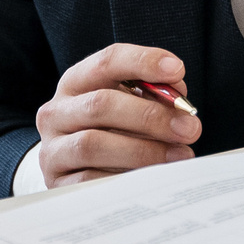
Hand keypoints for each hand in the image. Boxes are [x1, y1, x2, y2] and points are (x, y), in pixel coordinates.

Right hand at [34, 43, 200, 185]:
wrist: (71, 168)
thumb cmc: (111, 130)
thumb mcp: (127, 104)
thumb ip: (152, 96)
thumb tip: (179, 98)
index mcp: (76, 82)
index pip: (107, 62)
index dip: (142, 61)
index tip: (177, 70)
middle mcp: (56, 112)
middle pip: (101, 104)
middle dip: (151, 115)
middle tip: (190, 127)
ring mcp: (52, 148)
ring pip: (93, 144)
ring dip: (143, 150)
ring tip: (179, 155)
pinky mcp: (56, 182)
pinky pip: (91, 181)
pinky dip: (126, 178)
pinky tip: (153, 179)